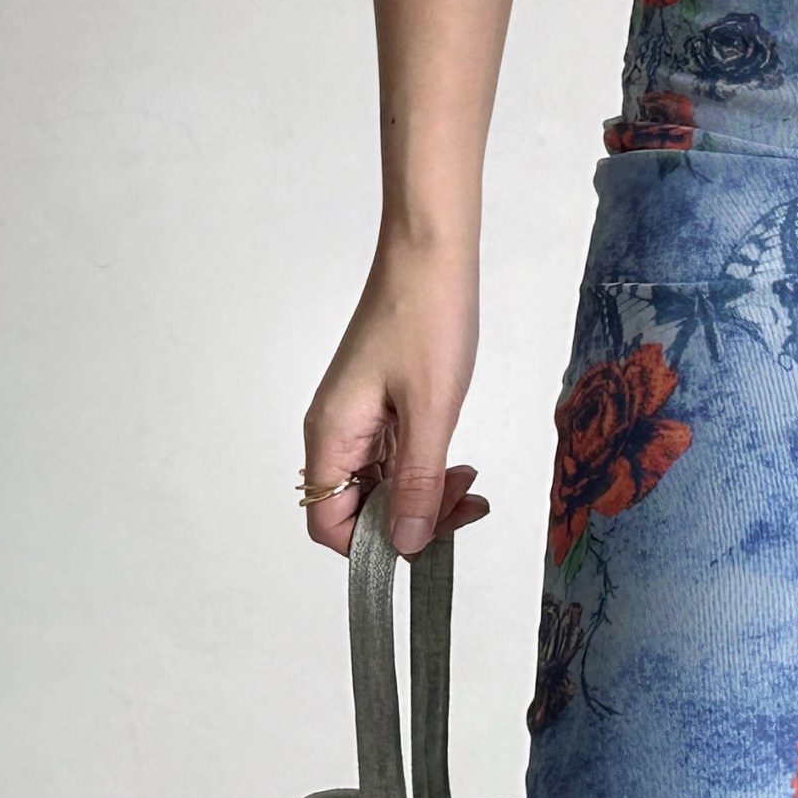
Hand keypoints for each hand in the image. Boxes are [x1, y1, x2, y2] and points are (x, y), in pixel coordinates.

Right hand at [303, 236, 489, 556]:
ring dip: (422, 492)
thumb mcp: (431, 410)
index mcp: (331, 436)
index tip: (428, 536)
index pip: (328, 523)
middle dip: (410, 518)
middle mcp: (335, 431)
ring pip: (379, 482)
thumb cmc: (426, 317)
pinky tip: (456, 460)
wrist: (431, 252)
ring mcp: (357, 416)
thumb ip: (417, 482)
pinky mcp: (379, 400)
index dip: (374, 545)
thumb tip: (404, 544)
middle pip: (357, 508)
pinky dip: (423, 464)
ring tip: (468, 481)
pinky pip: (392, 453)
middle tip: (464, 503)